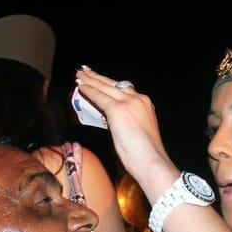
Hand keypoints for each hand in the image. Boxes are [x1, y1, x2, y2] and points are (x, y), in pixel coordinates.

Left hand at [73, 67, 179, 197]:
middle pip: (113, 84)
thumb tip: (112, 121)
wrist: (151, 161)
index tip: (101, 79)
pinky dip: (89, 90)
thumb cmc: (145, 155)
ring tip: (80, 75)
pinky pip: (99, 97)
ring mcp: (128, 103)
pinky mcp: (118, 109)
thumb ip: (127, 122)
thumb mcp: (138, 132)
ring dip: (91, 80)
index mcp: (145, 104)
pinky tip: (81, 86)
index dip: (110, 84)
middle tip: (85, 70)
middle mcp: (139, 99)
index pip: (124, 90)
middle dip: (98, 77)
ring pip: (105, 87)